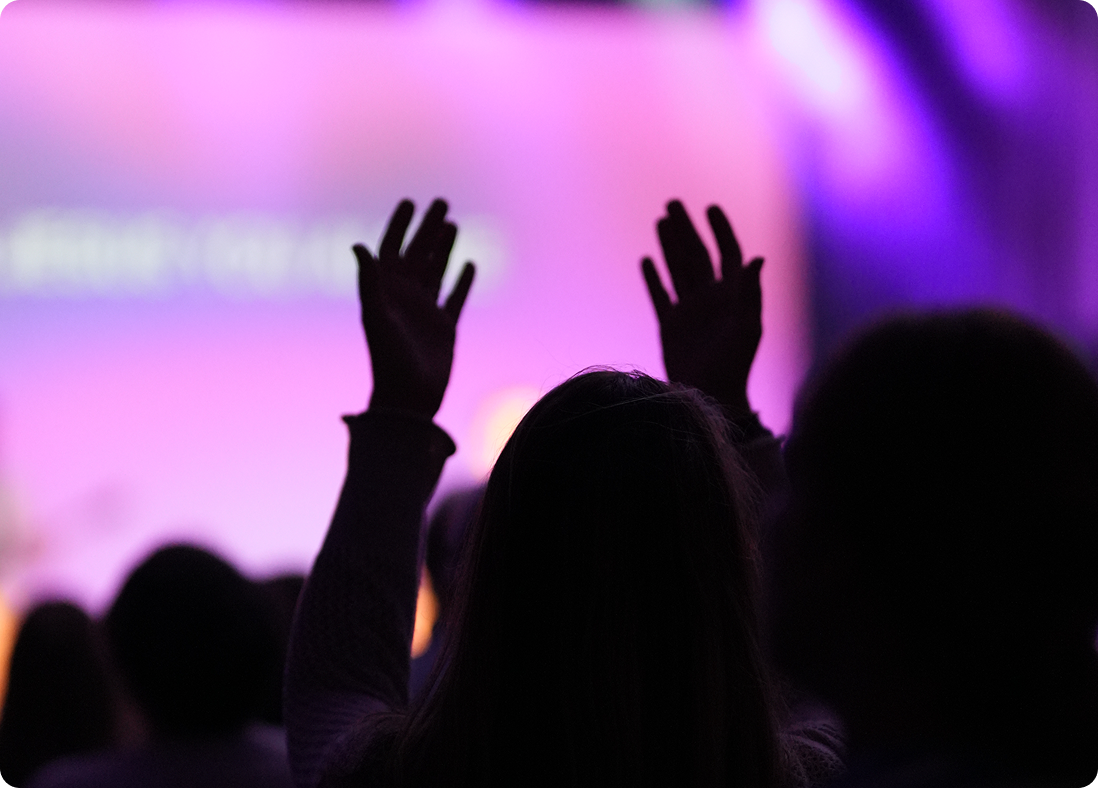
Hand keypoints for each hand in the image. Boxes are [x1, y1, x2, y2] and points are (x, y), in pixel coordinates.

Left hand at [355, 199, 474, 417]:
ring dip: (444, 248)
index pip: (391, 250)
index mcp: (386, 292)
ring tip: (454, 224)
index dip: (399, 226)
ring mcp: (426, 311)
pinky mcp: (445, 327)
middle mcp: (405, 298)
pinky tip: (469, 264)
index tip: (410, 203)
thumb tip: (359, 245)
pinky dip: (462, 281)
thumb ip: (369, 281)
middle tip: (441, 203)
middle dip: (428, 229)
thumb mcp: (376, 317)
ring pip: (437, 271)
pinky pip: (455, 297)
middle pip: (418, 254)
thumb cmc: (388, 360)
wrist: (408, 398)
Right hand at [641, 200, 762, 418]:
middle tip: (673, 203)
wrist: (709, 397)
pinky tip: (647, 260)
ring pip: (677, 270)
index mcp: (732, 296)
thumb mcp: (747, 328)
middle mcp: (711, 299)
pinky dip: (653, 278)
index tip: (710, 207)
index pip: (728, 254)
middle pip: (697, 255)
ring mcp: (689, 312)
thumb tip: (756, 258)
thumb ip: (750, 292)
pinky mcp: (670, 327)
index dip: (721, 230)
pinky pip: (660, 296)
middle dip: (687, 229)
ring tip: (660, 221)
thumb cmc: (735, 366)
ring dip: (669, 245)